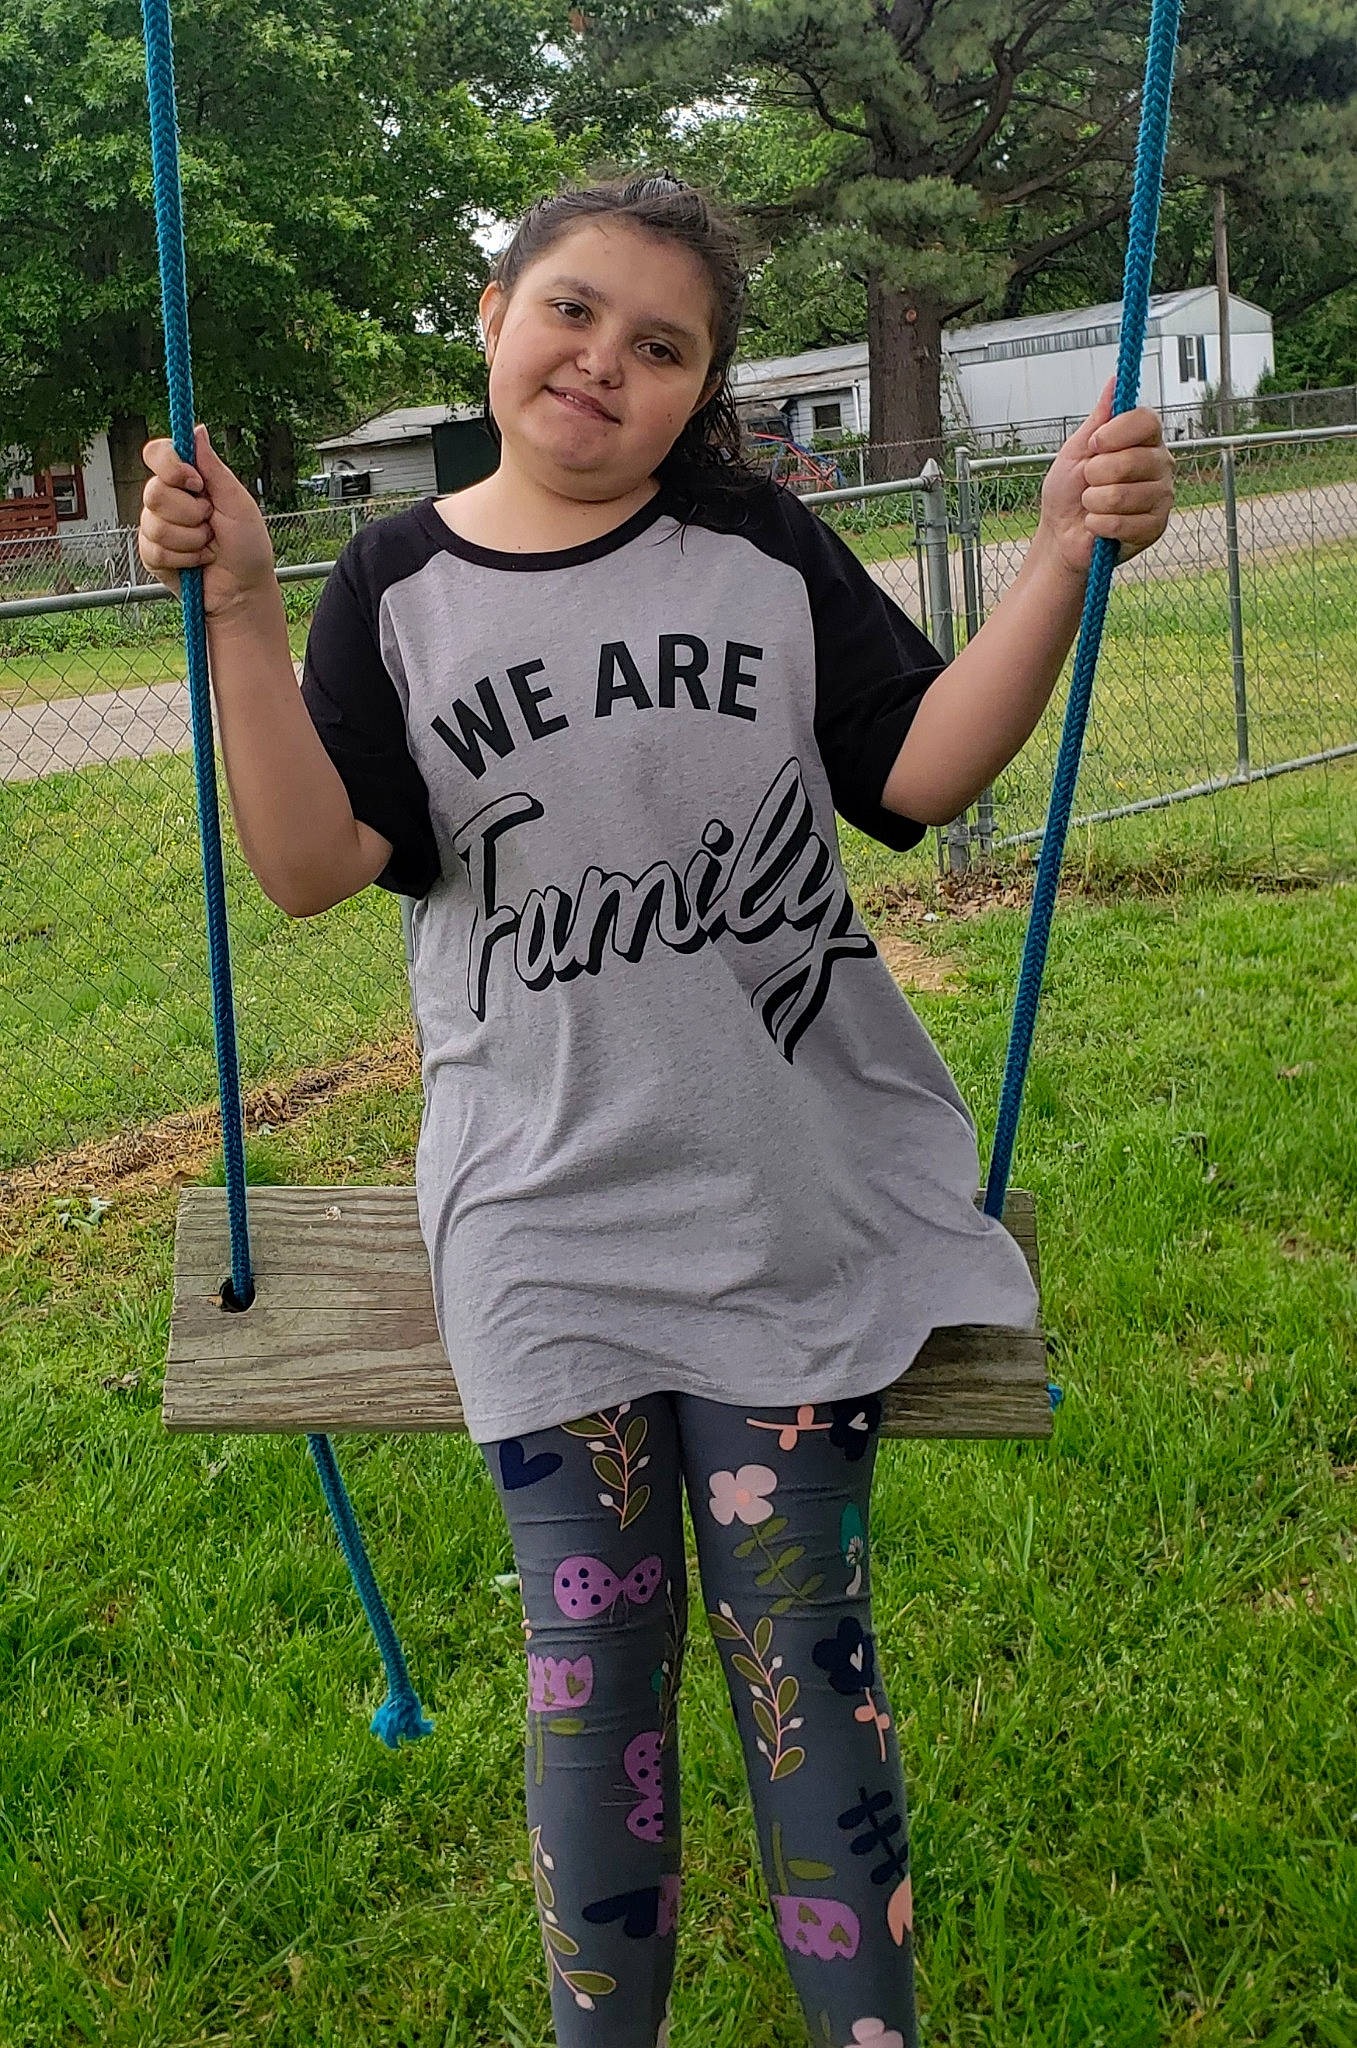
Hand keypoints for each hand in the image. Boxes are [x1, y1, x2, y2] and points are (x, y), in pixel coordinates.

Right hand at [138, 424, 276, 616]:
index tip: (196, 483)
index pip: (157, 453)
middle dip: (190, 513)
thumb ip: (214, 468)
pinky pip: (155, 550)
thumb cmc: (247, 546)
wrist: (242, 590)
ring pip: (155, 524)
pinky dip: (184, 559)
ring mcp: (156, 526)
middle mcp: (168, 499)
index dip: (170, 466)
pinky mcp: (152, 554)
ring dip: (191, 540)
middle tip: (211, 523)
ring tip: (208, 546)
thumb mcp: (237, 502)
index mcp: (188, 481)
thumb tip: (197, 430)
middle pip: (154, 491)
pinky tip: (197, 562)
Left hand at [1038, 377, 1173, 576]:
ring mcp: (1161, 497)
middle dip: (1095, 474)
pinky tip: (1097, 525)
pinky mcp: (1154, 527)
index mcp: (1144, 440)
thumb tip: (1114, 381)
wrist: (1060, 534)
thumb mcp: (1076, 449)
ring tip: (1092, 505)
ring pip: (1123, 494)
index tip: (1094, 444)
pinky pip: (1121, 523)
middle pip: (1132, 459)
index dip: (1116, 433)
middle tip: (1089, 483)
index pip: (1147, 421)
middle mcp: (1160, 464)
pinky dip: (1097, 525)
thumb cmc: (1068, 491)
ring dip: (1094, 502)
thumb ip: (1099, 419)